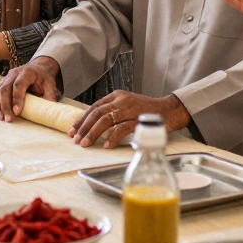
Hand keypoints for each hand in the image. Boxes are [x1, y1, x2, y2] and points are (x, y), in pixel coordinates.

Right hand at [0, 57, 61, 121]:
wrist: (36, 68)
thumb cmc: (42, 77)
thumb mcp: (50, 84)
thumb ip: (50, 95)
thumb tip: (51, 110)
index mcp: (26, 72)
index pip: (18, 85)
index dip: (17, 98)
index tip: (17, 112)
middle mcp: (13, 73)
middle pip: (5, 89)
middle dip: (6, 105)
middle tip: (9, 119)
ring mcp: (5, 77)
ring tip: (3, 118)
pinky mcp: (1, 83)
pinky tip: (0, 113)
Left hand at [69, 91, 191, 147]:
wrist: (170, 110)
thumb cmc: (147, 111)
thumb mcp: (127, 106)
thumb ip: (112, 112)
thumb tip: (92, 125)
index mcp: (117, 96)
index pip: (94, 107)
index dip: (82, 119)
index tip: (73, 130)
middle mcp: (122, 100)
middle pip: (97, 113)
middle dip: (84, 127)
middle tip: (76, 140)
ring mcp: (131, 110)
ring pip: (106, 120)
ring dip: (93, 133)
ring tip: (85, 143)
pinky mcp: (140, 120)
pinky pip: (123, 128)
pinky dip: (113, 137)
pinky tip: (106, 145)